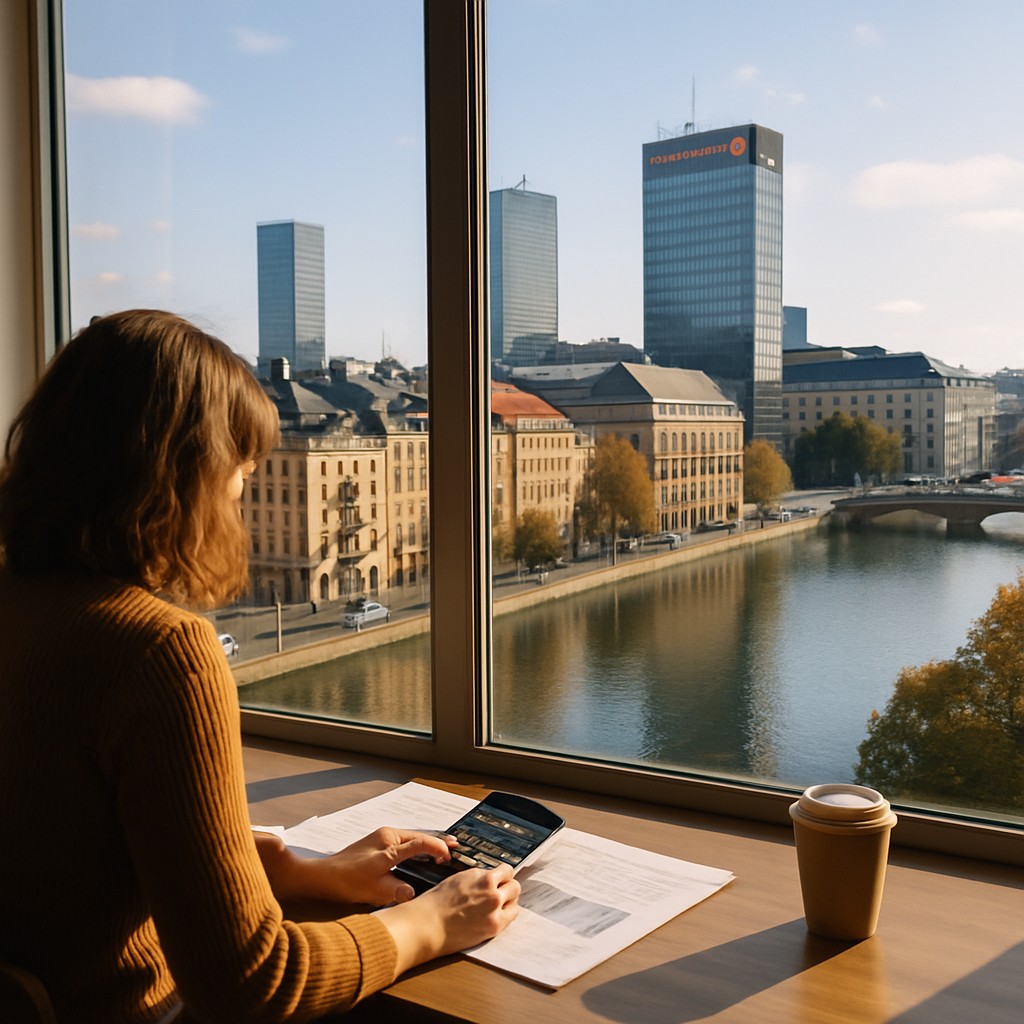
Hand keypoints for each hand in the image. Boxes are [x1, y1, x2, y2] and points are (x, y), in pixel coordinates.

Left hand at [255, 827, 454, 905]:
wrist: (320, 877)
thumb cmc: (345, 881)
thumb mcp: (372, 889)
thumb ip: (395, 890)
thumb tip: (412, 892)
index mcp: (388, 842)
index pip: (420, 842)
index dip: (436, 848)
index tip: (448, 858)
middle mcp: (386, 836)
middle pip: (418, 836)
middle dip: (437, 841)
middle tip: (456, 845)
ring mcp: (381, 839)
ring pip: (411, 839)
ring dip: (427, 843)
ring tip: (444, 848)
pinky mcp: (376, 846)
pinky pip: (403, 843)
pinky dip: (416, 846)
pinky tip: (421, 853)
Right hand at [376, 864, 520, 975]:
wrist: (428, 925)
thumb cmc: (437, 902)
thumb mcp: (458, 879)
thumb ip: (477, 878)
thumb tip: (489, 878)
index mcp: (482, 877)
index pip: (507, 870)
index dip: (503, 875)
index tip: (501, 879)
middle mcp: (492, 891)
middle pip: (514, 885)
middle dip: (508, 888)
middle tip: (501, 893)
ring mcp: (495, 909)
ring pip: (515, 900)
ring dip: (509, 901)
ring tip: (499, 906)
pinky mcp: (494, 927)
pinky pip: (511, 916)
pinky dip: (507, 915)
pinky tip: (497, 916)